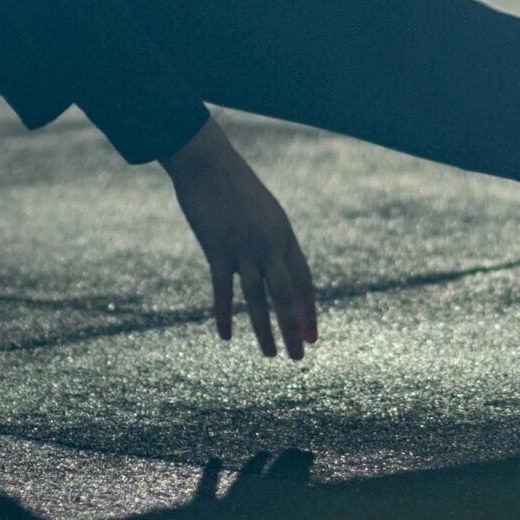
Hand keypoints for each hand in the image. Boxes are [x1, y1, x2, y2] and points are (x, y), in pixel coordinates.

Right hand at [162, 117, 317, 359]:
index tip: (312, 337)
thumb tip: (278, 266)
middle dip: (294, 327)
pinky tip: (227, 337)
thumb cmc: (235, 188)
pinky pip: (222, 288)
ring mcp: (243, 246)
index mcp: (284, 235)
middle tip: (299, 356)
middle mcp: (269, 243)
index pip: (303, 281)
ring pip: (257, 297)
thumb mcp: (264, 213)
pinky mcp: (216, 247)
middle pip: (287, 294)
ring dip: (264, 330)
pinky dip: (224, 314)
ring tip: (270, 355)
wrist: (207, 162)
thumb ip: (273, 240)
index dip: (308, 311)